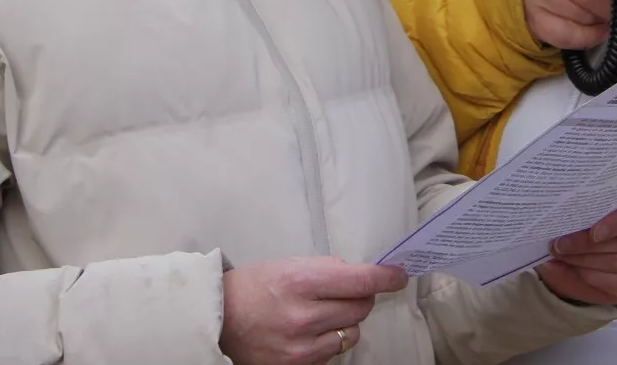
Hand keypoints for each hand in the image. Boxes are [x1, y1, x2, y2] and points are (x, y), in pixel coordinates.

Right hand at [219, 257, 407, 363]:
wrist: (217, 321)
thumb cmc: (252, 287)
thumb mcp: (288, 265)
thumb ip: (326, 270)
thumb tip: (360, 275)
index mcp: (302, 281)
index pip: (360, 281)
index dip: (385, 278)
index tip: (399, 275)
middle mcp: (305, 316)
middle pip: (361, 308)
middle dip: (361, 297)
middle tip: (348, 292)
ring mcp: (302, 347)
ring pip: (352, 333)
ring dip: (345, 321)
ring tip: (321, 314)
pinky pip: (333, 352)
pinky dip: (329, 341)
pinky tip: (309, 332)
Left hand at [537, 187, 616, 305]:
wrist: (570, 255)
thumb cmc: (576, 224)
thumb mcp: (573, 212)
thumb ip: (576, 210)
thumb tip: (564, 214)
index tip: (593, 233)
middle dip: (588, 244)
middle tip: (560, 245)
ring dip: (587, 260)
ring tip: (563, 256)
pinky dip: (597, 278)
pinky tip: (580, 272)